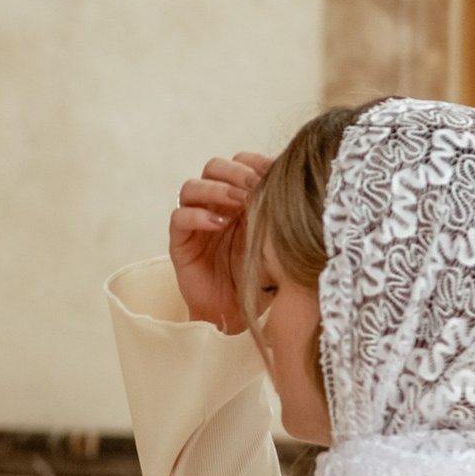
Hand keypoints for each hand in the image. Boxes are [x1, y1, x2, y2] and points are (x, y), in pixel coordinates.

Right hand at [169, 151, 268, 333]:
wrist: (238, 313)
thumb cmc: (262, 278)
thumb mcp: (275, 240)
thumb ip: (278, 212)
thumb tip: (295, 181)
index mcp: (239, 198)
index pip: (240, 163)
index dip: (254, 162)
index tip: (275, 172)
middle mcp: (215, 204)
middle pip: (214, 167)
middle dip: (235, 172)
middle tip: (255, 185)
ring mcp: (195, 222)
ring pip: (192, 186)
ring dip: (216, 189)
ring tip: (239, 203)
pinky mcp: (180, 242)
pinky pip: (179, 217)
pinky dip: (197, 215)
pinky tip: (219, 223)